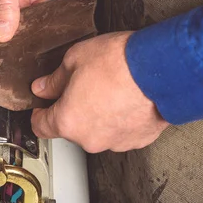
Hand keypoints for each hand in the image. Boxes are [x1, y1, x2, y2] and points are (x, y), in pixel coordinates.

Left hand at [30, 32, 169, 152]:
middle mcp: (90, 139)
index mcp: (68, 121)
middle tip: (83, 86)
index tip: (42, 107)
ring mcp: (116, 143)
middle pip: (72, 127)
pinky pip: (121, 131)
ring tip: (109, 89)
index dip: (39, 114)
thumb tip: (43, 87)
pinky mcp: (138, 140)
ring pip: (98, 131)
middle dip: (73, 109)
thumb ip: (54, 79)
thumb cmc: (121, 62)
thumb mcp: (75, 59)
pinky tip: (125, 98)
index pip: (41, 127)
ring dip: (98, 115)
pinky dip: (120, 119)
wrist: (163, 68)